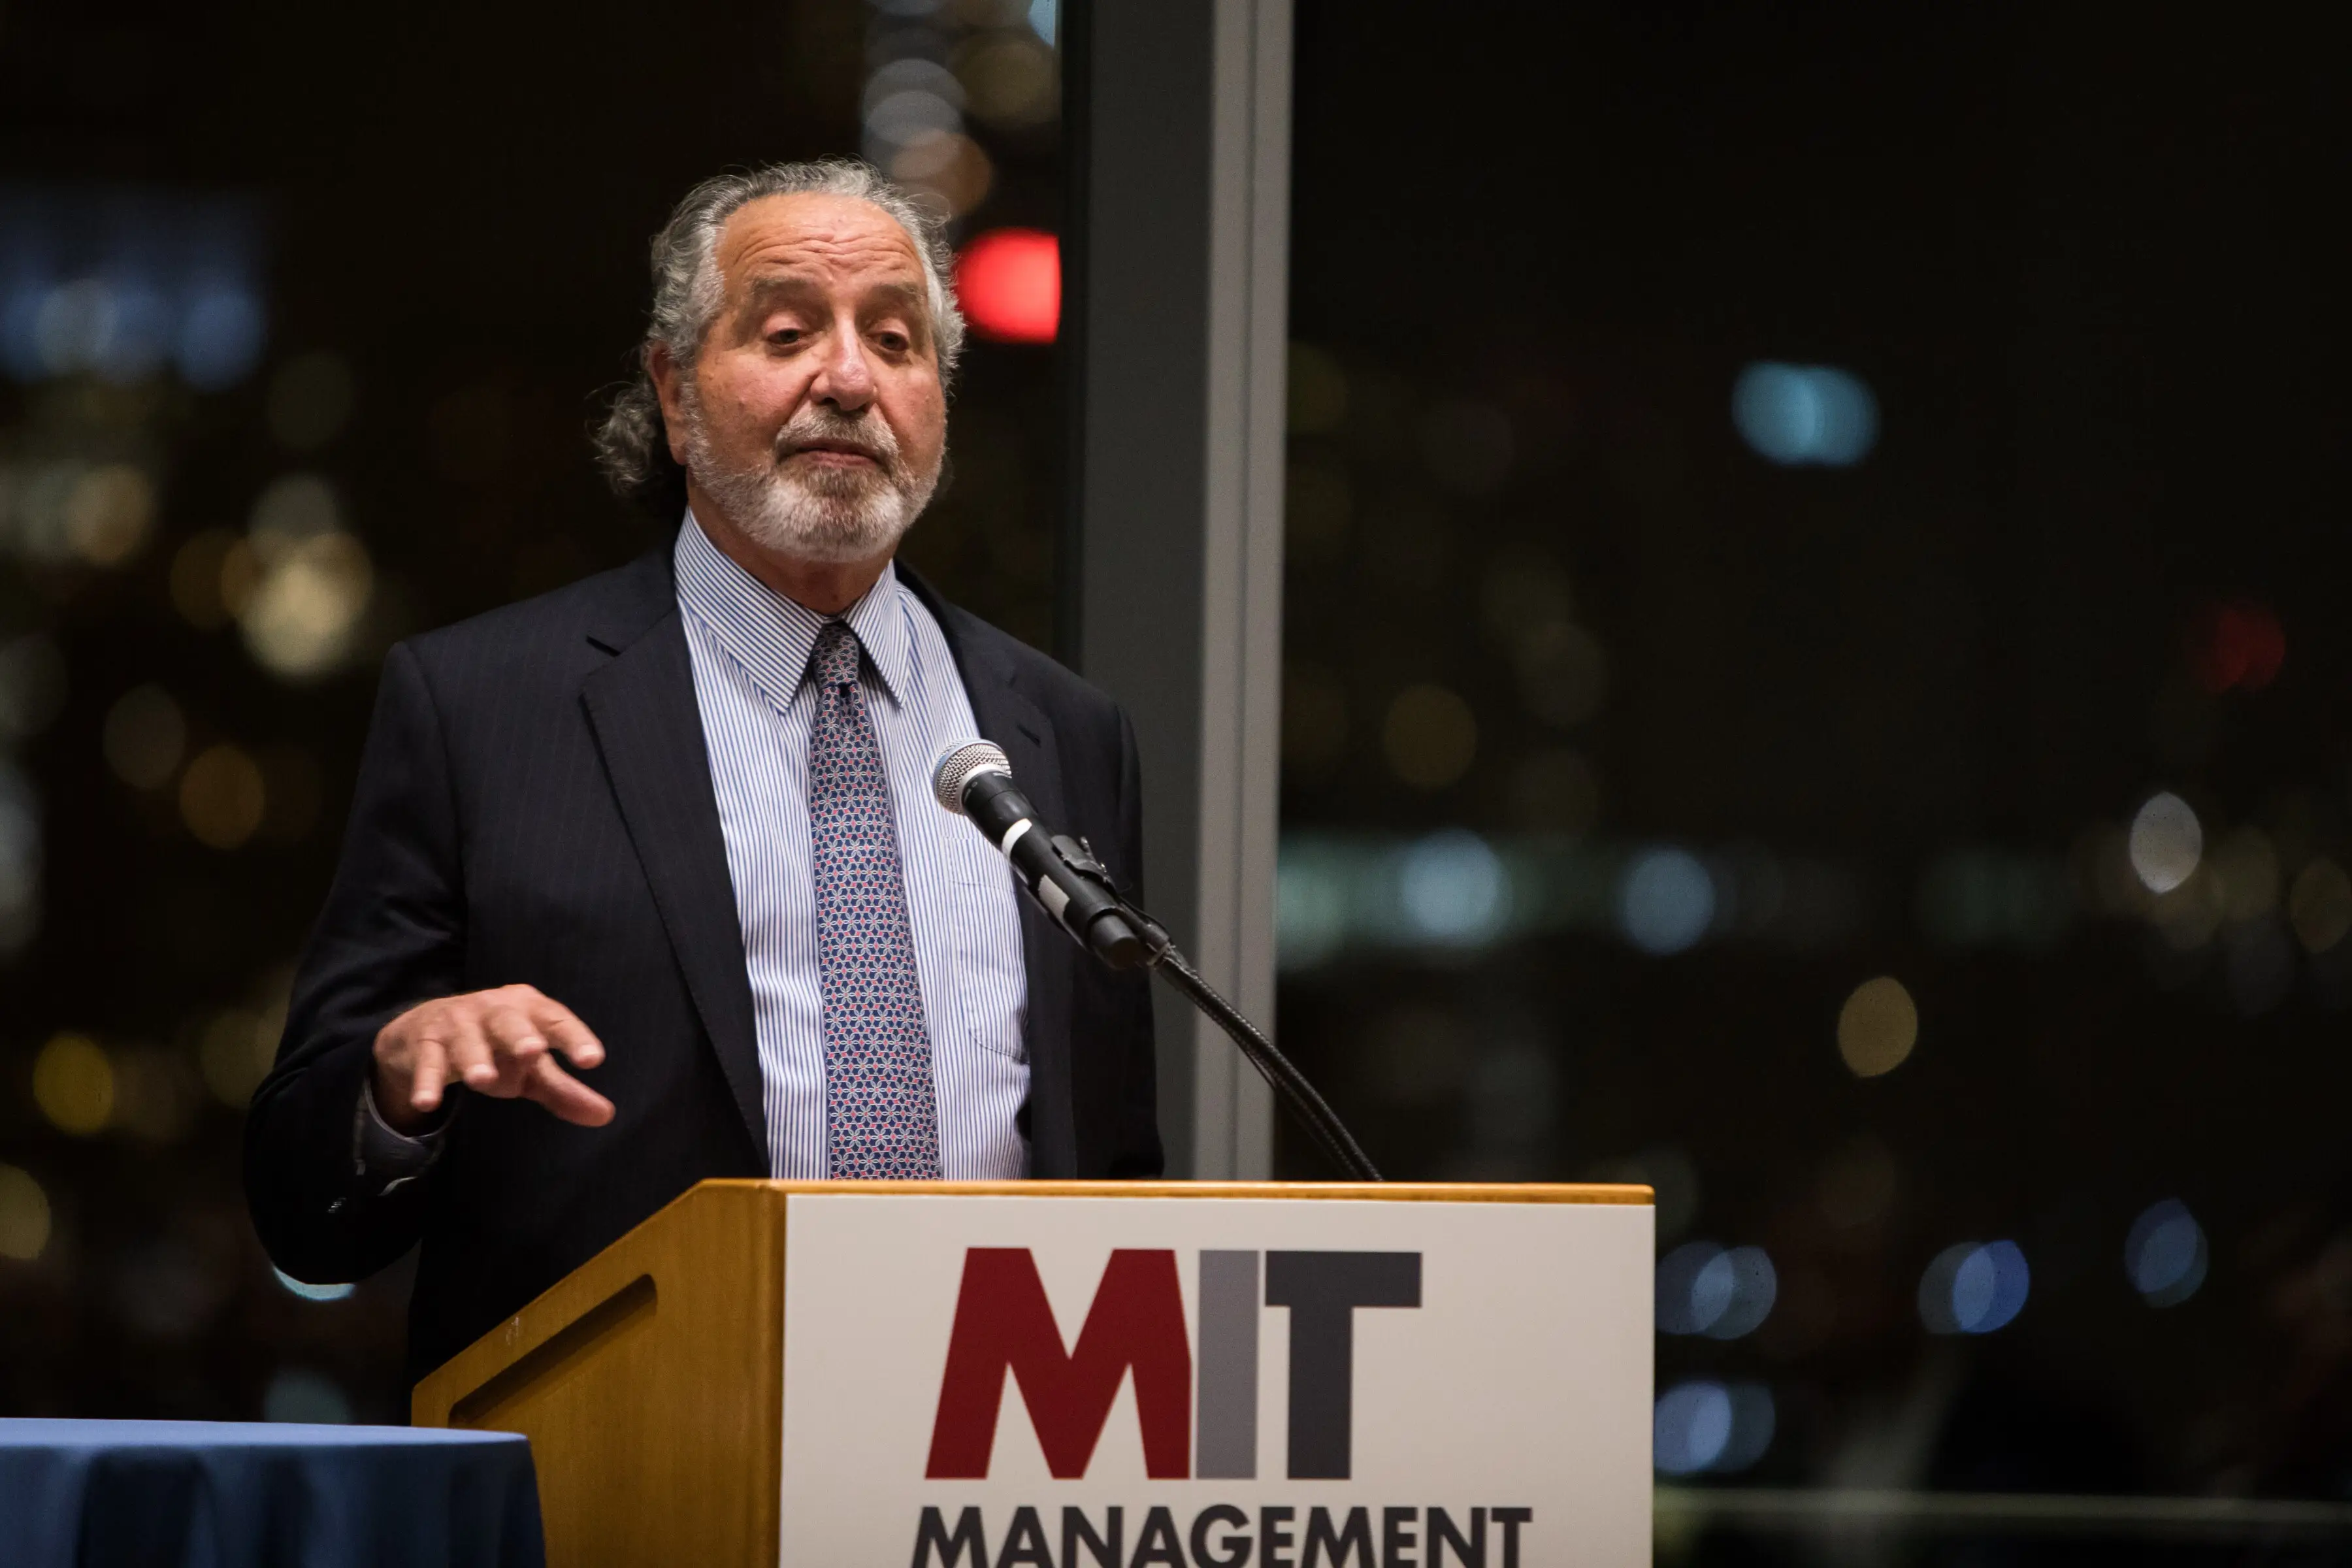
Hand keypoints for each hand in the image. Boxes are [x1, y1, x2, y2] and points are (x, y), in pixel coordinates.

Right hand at [372, 984, 612, 1132]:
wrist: (425, 1032)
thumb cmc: (495, 1048)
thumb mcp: (530, 1070)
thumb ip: (564, 1090)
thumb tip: (606, 1115)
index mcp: (529, 1009)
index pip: (556, 1021)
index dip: (575, 1038)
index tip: (593, 1059)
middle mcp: (494, 1009)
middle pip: (509, 1021)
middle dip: (520, 1035)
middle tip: (533, 1051)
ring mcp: (457, 1023)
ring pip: (466, 1041)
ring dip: (474, 1059)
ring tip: (481, 1080)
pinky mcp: (426, 1043)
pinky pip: (428, 1064)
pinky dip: (426, 1082)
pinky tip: (426, 1102)